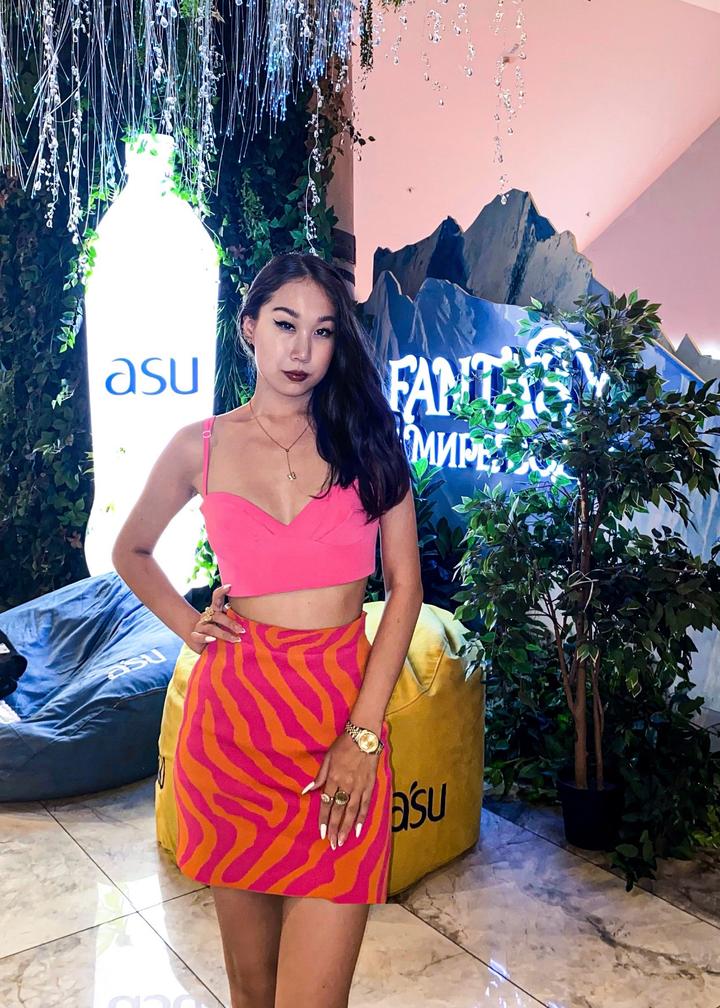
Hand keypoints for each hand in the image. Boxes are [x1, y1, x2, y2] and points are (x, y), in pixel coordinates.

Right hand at [185, 583, 246, 654]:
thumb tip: (251, 619)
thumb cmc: (217, 632)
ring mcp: (200, 626)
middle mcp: (206, 616)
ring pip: (210, 628)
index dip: (221, 592)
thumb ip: (234, 620)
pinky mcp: (194, 637)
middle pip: (217, 616)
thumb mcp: (226, 625)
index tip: (229, 586)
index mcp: (215, 611)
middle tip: (242, 630)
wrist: (199, 642)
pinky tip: (213, 640)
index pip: (216, 599)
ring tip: (236, 639)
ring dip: (224, 634)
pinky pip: (198, 636)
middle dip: (230, 623)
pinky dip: (205, 638)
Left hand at [303, 732, 380, 848]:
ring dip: (346, 827)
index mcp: (333, 778)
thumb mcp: (328, 758)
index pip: (326, 803)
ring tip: (342, 841)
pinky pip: (365, 805)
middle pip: (339, 810)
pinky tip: (358, 829)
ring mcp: (359, 786)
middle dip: (334, 828)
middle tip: (332, 844)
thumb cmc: (343, 745)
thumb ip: (319, 776)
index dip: (324, 819)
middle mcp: (346, 785)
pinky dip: (362, 818)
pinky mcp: (369, 785)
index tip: (321, 833)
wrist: (364, 736)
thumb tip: (307, 791)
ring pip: (352, 811)